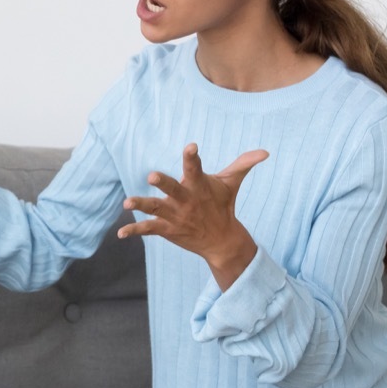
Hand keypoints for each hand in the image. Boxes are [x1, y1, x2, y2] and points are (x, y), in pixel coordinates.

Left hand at [118, 144, 267, 287]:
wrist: (223, 241)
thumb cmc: (223, 205)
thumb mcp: (232, 183)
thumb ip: (243, 164)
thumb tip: (266, 152)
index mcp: (199, 186)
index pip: (195, 168)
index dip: (192, 157)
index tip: (191, 146)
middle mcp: (186, 200)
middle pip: (173, 189)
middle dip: (163, 183)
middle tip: (152, 175)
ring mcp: (175, 216)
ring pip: (156, 209)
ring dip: (141, 205)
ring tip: (127, 203)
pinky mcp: (166, 229)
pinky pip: (148, 229)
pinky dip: (134, 230)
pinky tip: (120, 233)